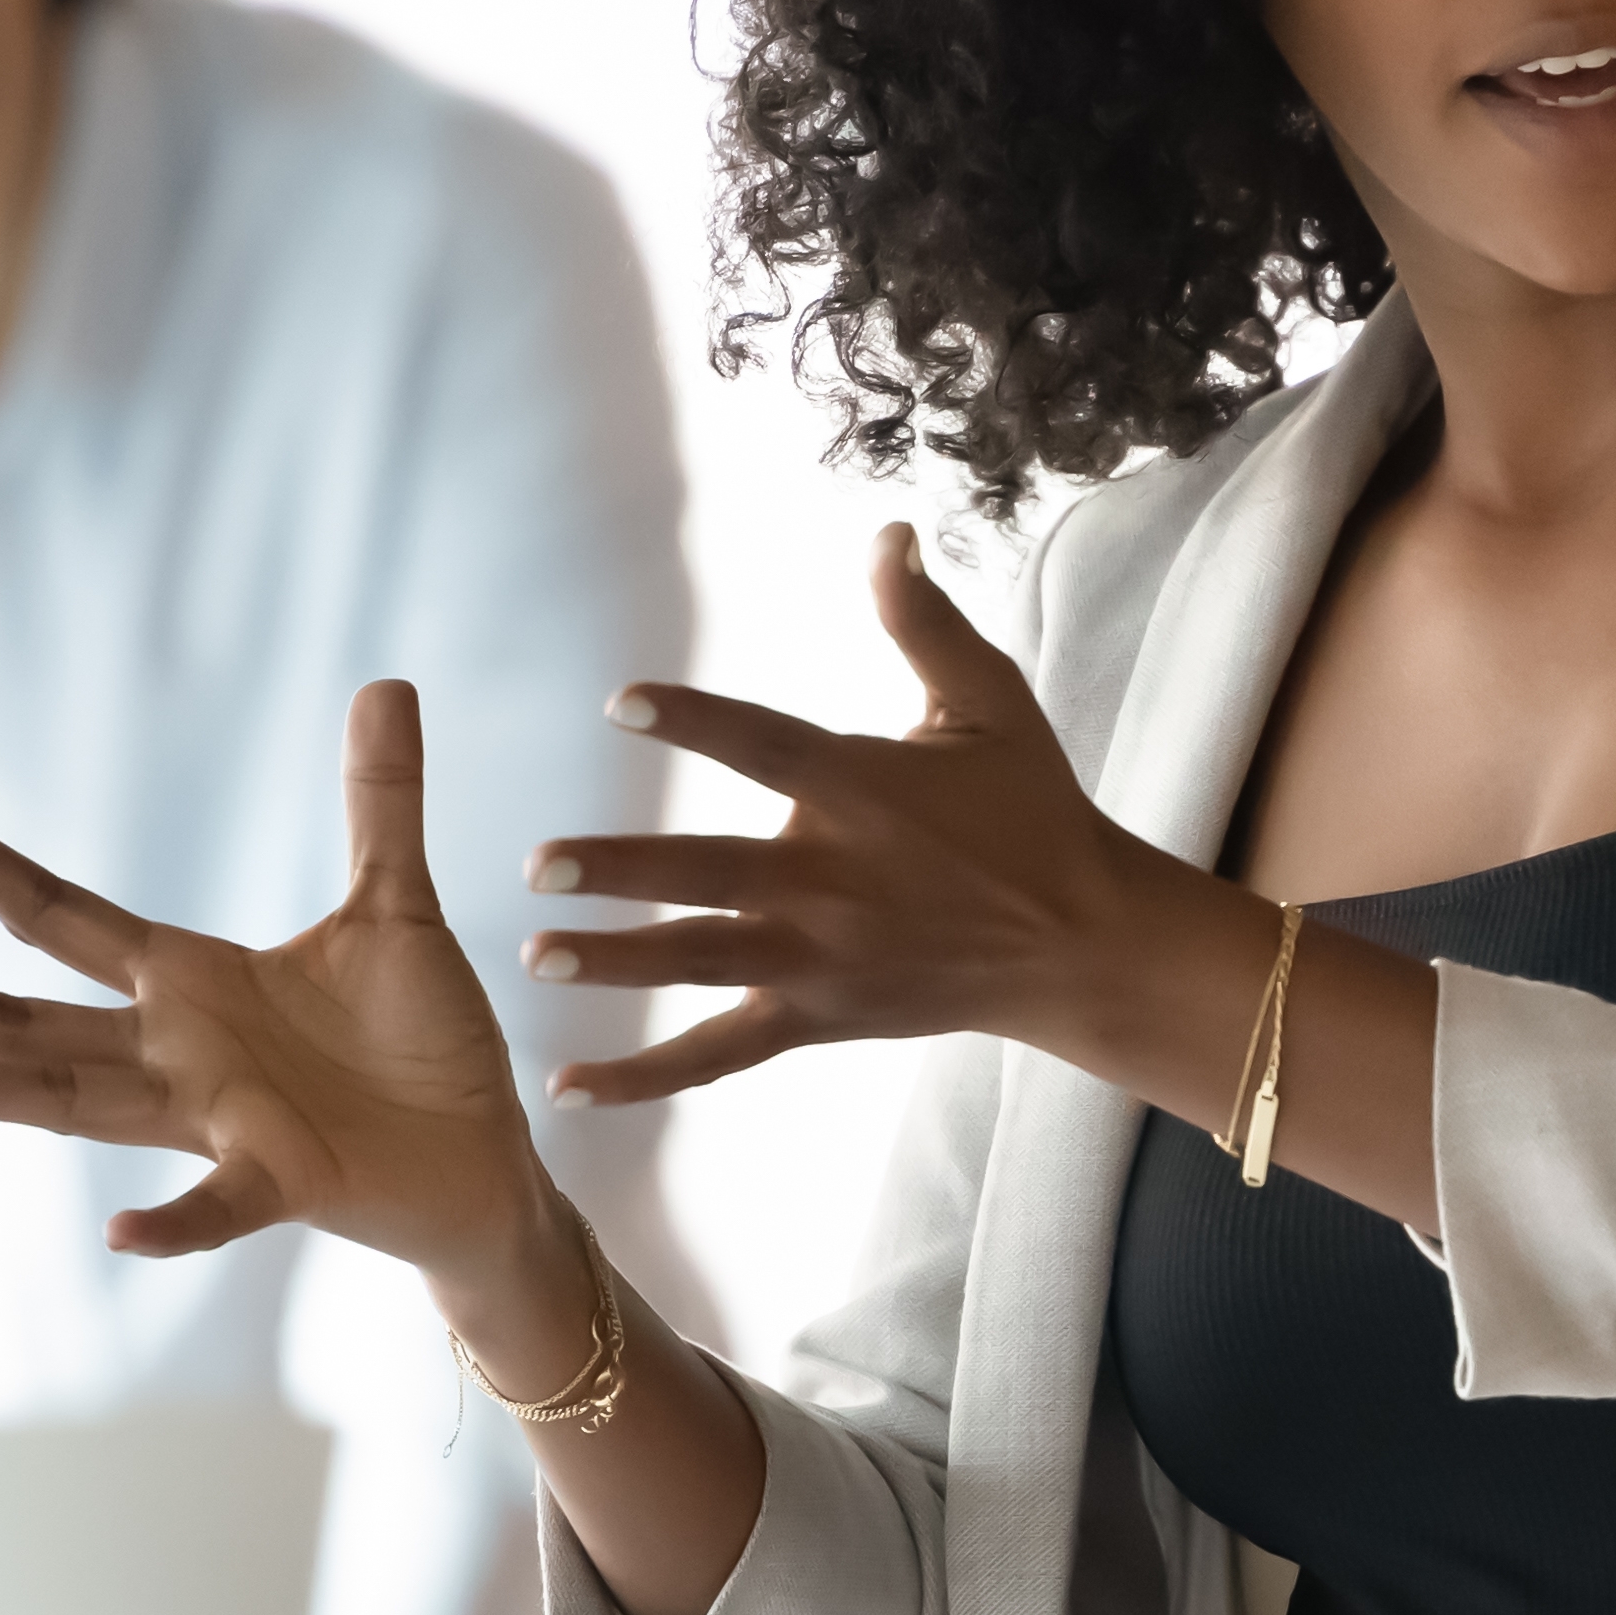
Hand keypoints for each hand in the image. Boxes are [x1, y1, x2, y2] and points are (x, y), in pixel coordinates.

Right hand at [0, 677, 557, 1288]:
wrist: (482, 1159)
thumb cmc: (423, 1043)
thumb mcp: (395, 906)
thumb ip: (379, 802)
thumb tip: (386, 681)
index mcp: (191, 982)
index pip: (60, 915)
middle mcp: (177, 1054)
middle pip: (25, 1018)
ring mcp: (218, 1122)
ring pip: (70, 1104)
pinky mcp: (283, 1180)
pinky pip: (216, 1206)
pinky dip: (171, 1222)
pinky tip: (118, 1231)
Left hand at [528, 521, 1258, 1107]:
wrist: (1078, 943)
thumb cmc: (1030, 810)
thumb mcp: (988, 704)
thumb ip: (925, 621)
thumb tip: (887, 531)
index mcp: (864, 792)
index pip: (765, 748)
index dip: (695, 722)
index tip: (621, 702)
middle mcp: (833, 880)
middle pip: (710, 873)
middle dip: (624, 869)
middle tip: (539, 864)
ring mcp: (820, 959)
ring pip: (702, 961)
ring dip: (616, 961)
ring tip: (537, 954)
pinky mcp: (816, 1018)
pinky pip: (720, 1053)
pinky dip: (646, 1076)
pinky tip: (569, 1084)